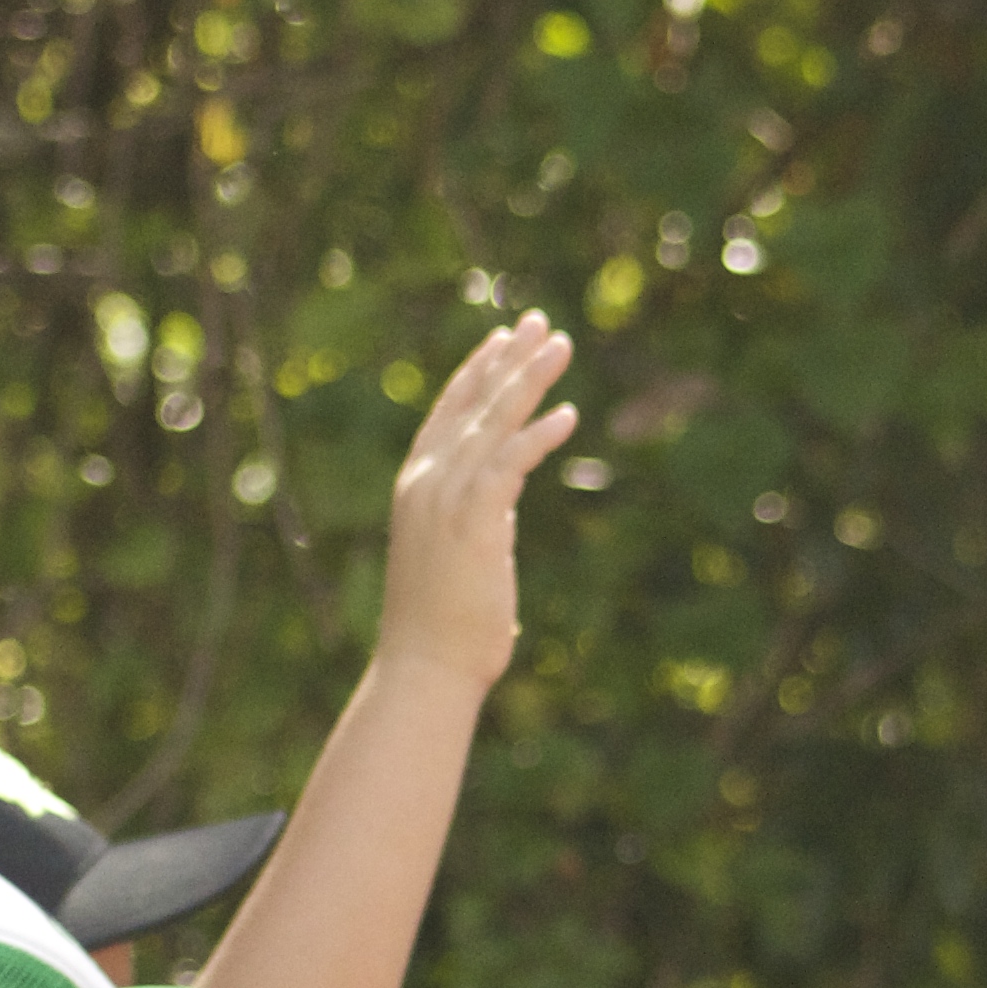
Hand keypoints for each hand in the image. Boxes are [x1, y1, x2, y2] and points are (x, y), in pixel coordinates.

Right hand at [370, 313, 580, 694]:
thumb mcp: (457, 555)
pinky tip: (568, 414)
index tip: (502, 339)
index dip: (476, 373)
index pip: (448, 414)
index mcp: (418, 487)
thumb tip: (500, 506)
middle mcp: (427, 482)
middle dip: (508, 359)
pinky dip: (538, 436)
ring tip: (561, 344)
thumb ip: (476, 519)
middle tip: (540, 320)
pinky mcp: (474, 521)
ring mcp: (447, 499)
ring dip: (530, 380)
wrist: (424, 667)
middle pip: (473, 404)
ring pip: (492, 422)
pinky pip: (510, 464)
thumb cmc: (442, 627)